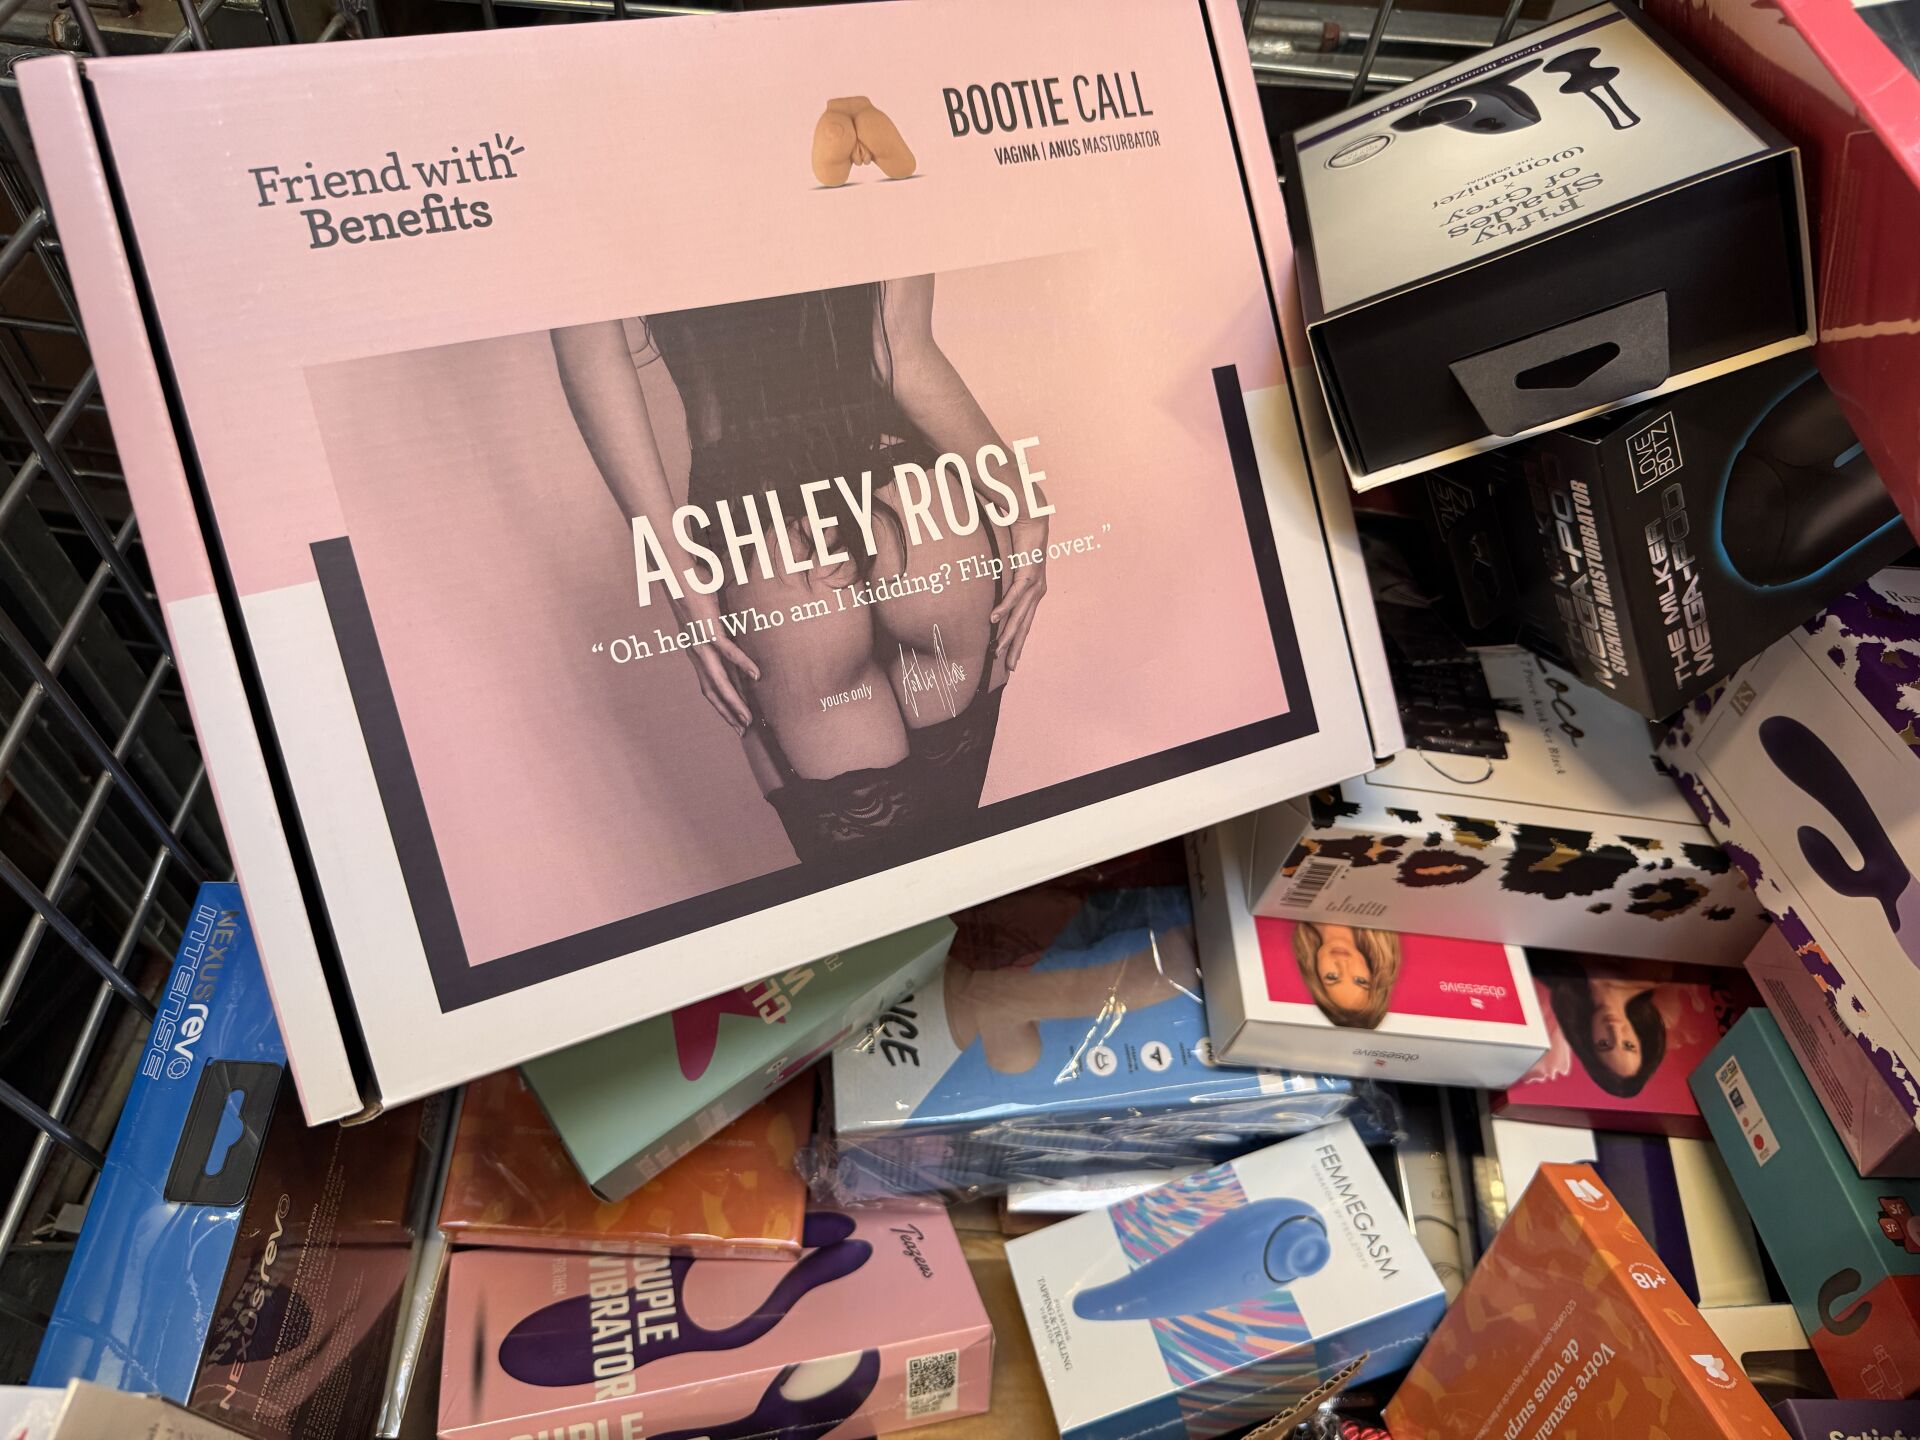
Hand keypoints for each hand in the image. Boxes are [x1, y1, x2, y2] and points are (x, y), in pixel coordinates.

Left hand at [675, 595, 759, 731]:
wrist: (676, 574)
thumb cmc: (693, 592)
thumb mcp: (710, 617)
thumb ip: (722, 630)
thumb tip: (736, 637)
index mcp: (696, 652)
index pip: (710, 686)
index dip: (722, 706)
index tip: (736, 722)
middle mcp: (696, 653)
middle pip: (713, 691)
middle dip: (728, 713)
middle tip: (743, 731)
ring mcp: (701, 643)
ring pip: (718, 680)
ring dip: (734, 701)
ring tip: (748, 717)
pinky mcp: (708, 630)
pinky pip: (727, 652)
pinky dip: (742, 665)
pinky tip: (756, 676)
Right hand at [989, 519, 1047, 672]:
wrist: (1031, 517)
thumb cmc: (1018, 540)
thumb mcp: (1008, 566)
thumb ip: (1001, 580)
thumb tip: (986, 591)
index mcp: (1034, 592)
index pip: (1025, 623)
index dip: (1018, 642)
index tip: (1011, 660)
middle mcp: (1037, 592)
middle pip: (1025, 625)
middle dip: (1016, 647)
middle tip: (1010, 667)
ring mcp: (1035, 583)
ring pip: (1020, 615)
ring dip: (1008, 633)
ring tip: (998, 650)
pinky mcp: (1029, 572)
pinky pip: (1015, 594)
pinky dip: (1004, 607)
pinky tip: (994, 619)